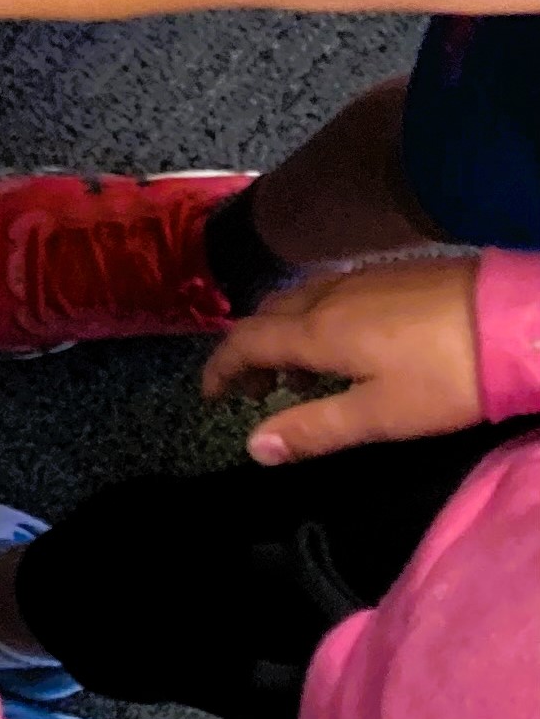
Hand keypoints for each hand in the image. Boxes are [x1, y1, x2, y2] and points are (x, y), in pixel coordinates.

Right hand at [200, 255, 485, 463]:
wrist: (516, 318)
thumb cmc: (447, 375)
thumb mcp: (381, 415)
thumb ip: (314, 429)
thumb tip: (253, 446)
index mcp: (317, 331)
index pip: (246, 342)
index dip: (221, 368)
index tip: (210, 395)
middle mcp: (327, 296)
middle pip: (267, 315)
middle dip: (250, 351)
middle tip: (257, 390)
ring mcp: (361, 278)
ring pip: (299, 300)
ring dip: (283, 334)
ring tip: (303, 373)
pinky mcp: (393, 272)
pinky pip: (330, 292)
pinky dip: (316, 319)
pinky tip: (348, 343)